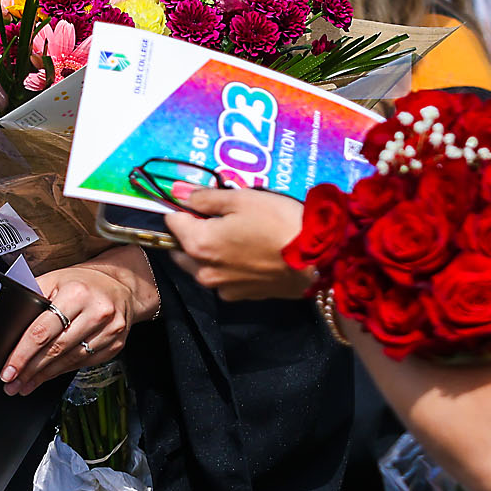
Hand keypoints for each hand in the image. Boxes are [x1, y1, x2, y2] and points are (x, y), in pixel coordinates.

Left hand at [0, 247, 157, 395]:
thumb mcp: (54, 280)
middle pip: (56, 349)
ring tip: (25, 384)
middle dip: (30, 370)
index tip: (8, 370)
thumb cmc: (82, 282)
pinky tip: (48, 376)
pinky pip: (84, 363)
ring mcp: (110, 330)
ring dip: (44, 376)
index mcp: (76, 293)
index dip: (22, 354)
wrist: (120, 285)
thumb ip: (33, 298)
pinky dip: (63, 372)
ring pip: (70, 360)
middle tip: (11, 384)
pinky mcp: (116, 344)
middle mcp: (96, 312)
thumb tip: (9, 327)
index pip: (42, 330)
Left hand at [166, 187, 313, 301]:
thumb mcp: (241, 199)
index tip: (200, 203)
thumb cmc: (278, 222)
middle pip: (181, 249)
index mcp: (198, 244)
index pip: (171, 222)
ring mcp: (221, 288)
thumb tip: (178, 193)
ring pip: (200, 266)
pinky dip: (226, 267)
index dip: (182, 209)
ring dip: (207, 252)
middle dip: (190, 234)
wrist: (318, 259)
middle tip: (217, 219)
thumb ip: (205, 198)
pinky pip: (222, 279)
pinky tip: (247, 256)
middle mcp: (203, 271)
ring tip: (235, 237)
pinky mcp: (240, 297)